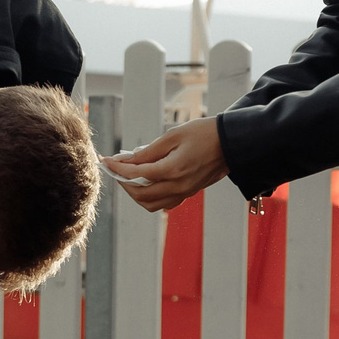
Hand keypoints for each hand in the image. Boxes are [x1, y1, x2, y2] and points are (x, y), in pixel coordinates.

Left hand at [104, 117, 229, 213]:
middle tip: (115, 170)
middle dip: (123, 183)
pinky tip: (146, 183)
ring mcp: (184, 193)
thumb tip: (126, 161)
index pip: (137, 174)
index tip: (106, 161)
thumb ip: (148, 151)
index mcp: (173, 169)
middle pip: (140, 195)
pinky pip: (163, 203)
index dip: (118, 169)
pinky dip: (150, 197)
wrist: (231, 143)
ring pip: (150, 204)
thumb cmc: (203, 134)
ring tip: (128, 178)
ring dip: (135, 193)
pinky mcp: (189, 193)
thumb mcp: (173, 136)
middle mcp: (178, 186)